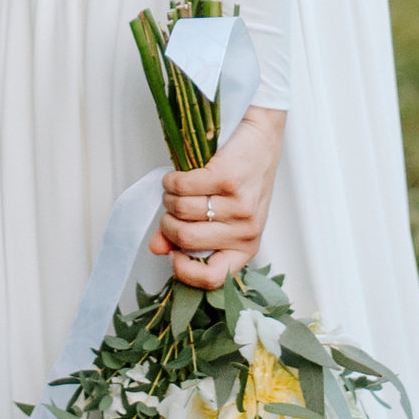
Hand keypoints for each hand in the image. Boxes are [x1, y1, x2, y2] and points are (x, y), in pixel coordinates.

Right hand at [152, 104, 284, 285]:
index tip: (172, 254)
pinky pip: (182, 186)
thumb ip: (186, 237)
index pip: (213, 279)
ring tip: (180, 188)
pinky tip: (181, 175)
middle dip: (168, 221)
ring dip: (170, 197)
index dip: (184, 270)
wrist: (261, 140)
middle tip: (174, 208)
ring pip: (180, 210)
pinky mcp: (228, 179)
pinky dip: (173, 180)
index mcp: (246, 247)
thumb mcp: (220, 217)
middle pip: (185, 238)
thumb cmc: (241, 181)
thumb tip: (156, 248)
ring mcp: (239, 205)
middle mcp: (246, 231)